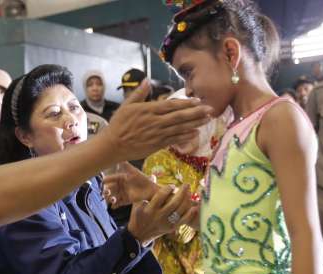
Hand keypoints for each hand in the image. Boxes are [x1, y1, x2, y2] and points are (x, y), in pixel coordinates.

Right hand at [99, 80, 213, 161]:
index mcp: (148, 110)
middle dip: (196, 113)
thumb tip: (147, 80)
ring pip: (179, 128)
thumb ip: (139, 93)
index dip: (186, 103)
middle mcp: (155, 122)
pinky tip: (195, 133)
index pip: (171, 105)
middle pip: (179, 117)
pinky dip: (185, 137)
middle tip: (210, 109)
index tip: (197, 100)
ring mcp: (157, 135)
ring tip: (207, 120)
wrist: (113, 145)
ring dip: (195, 124)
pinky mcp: (157, 145)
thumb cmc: (118, 124)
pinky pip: (174, 140)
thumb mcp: (126, 106)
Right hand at [102, 162, 158, 207]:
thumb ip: (126, 165)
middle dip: (106, 191)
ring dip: (110, 198)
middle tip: (106, 192)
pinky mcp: (126, 200)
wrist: (151, 189)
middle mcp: (120, 186)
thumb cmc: (143, 179)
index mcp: (120, 178)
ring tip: (112, 200)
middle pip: (110, 189)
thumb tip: (120, 157)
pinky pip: (118, 203)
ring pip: (113, 196)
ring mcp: (122, 193)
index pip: (111, 179)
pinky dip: (115, 205)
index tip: (103, 181)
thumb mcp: (134, 171)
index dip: (107, 180)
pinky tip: (113, 206)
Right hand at [127, 184, 197, 243]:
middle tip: (186, 185)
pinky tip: (195, 207)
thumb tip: (153, 176)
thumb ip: (145, 191)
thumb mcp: (137, 204)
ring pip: (179, 211)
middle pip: (173, 203)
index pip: (160, 197)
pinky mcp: (171, 228)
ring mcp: (165, 223)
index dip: (167, 189)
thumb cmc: (137, 216)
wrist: (138, 235)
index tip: (172, 185)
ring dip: (187, 200)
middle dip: (182, 192)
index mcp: (148, 209)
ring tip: (189, 192)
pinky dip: (190, 214)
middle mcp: (158, 216)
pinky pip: (183, 221)